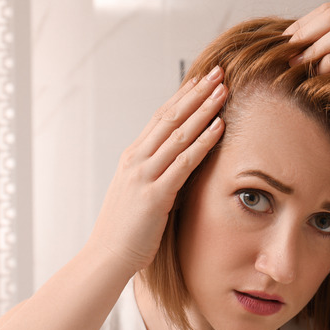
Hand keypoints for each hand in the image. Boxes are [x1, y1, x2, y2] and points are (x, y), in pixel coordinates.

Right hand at [85, 66, 226, 275]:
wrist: (106, 257)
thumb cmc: (126, 230)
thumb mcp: (138, 193)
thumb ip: (155, 175)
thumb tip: (177, 166)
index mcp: (132, 157)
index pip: (160, 118)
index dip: (182, 97)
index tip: (200, 80)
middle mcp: (136, 159)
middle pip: (170, 117)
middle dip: (196, 92)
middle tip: (217, 72)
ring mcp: (144, 175)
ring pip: (178, 133)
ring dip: (203, 109)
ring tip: (223, 90)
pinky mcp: (155, 195)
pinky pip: (184, 162)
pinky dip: (203, 141)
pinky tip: (219, 126)